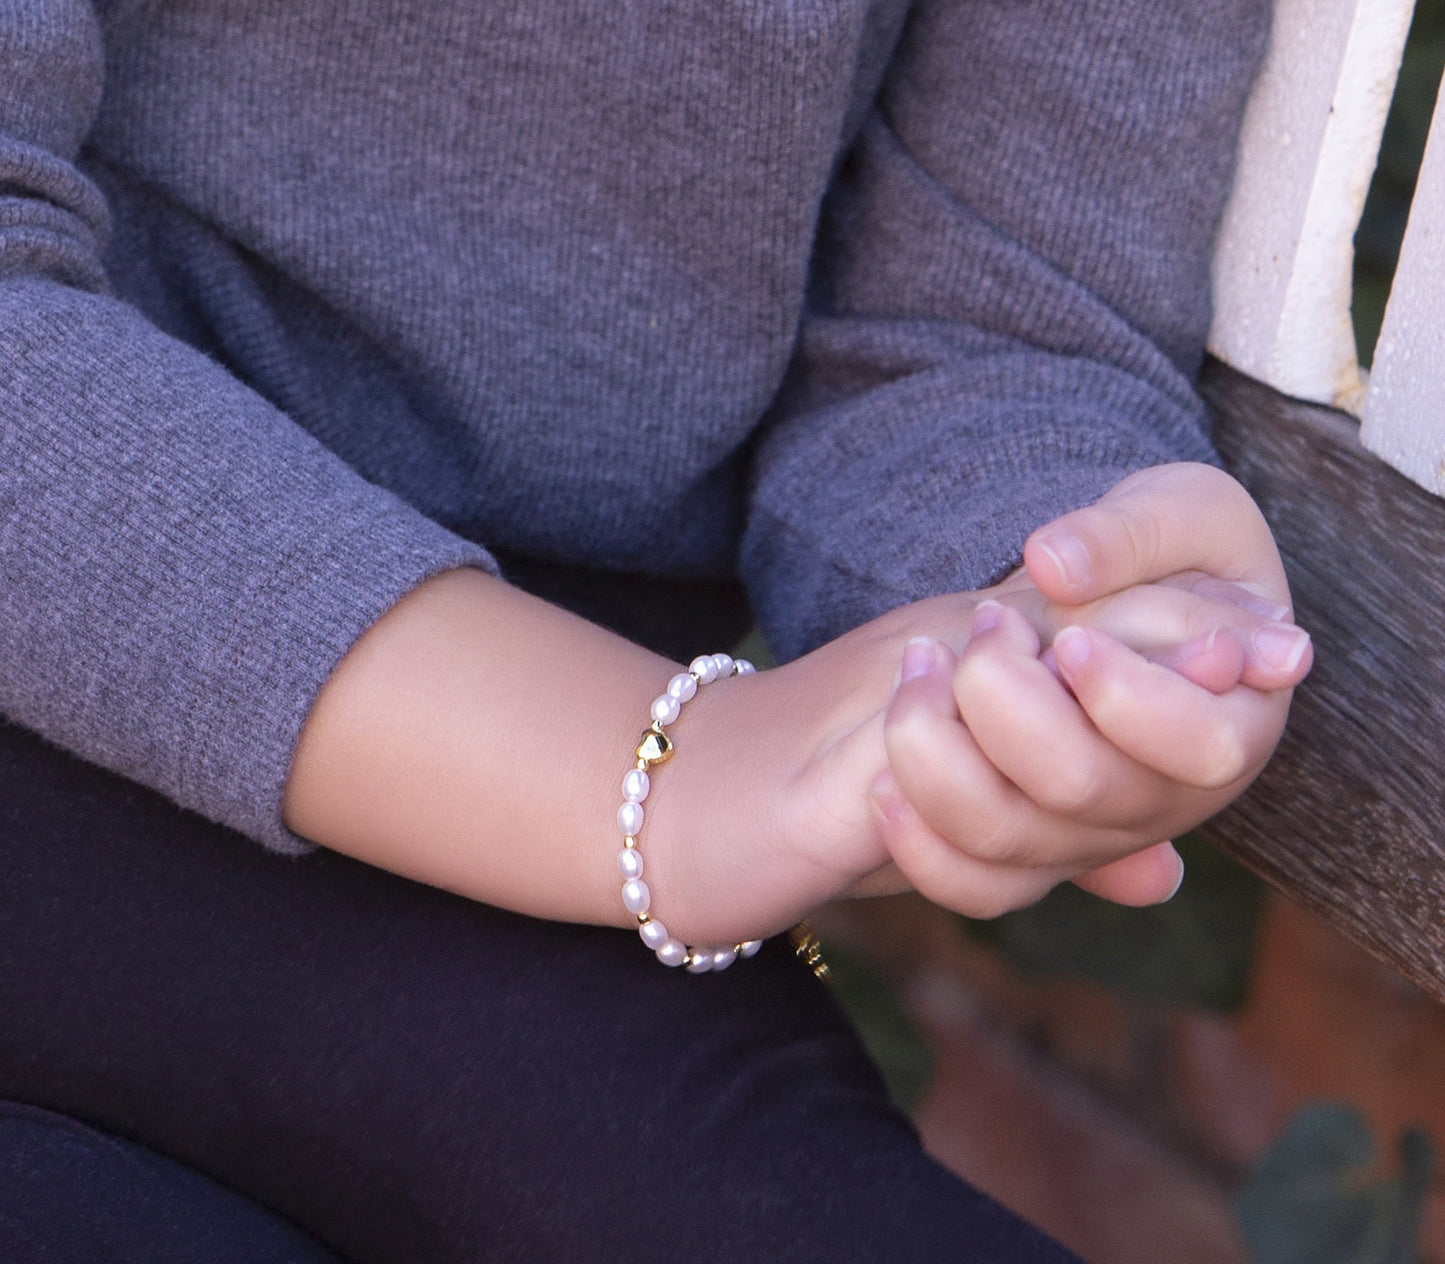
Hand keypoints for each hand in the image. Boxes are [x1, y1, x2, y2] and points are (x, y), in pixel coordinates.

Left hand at [867, 462, 1309, 913]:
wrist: (1111, 599)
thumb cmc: (1161, 548)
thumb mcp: (1177, 507)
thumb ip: (1127, 533)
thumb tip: (1053, 568)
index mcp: (1234, 718)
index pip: (1204, 747)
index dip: (1124, 690)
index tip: (1068, 632)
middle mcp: (1167, 799)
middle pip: (1079, 787)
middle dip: (1002, 691)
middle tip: (987, 619)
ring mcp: (1091, 838)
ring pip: (1003, 839)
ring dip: (935, 747)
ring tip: (920, 665)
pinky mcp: (1027, 856)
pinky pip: (968, 885)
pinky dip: (916, 840)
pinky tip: (884, 777)